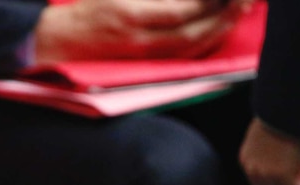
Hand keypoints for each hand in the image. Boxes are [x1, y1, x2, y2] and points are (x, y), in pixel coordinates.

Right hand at [34, 0, 251, 62]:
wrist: (55, 41)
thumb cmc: (84, 10)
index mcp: (129, 13)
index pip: (180, 10)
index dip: (207, 2)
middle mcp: (136, 37)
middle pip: (191, 33)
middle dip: (221, 18)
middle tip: (243, 3)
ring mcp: (139, 54)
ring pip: (187, 49)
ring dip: (216, 34)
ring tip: (235, 16)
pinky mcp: (139, 63)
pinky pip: (177, 58)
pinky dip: (200, 46)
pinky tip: (213, 34)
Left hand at [239, 117, 299, 184]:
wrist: (286, 107)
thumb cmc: (282, 118)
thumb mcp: (266, 137)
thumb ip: (268, 152)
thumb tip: (280, 159)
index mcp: (246, 160)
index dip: (278, 183)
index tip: (291, 170)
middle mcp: (252, 170)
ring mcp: (265, 174)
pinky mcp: (281, 174)